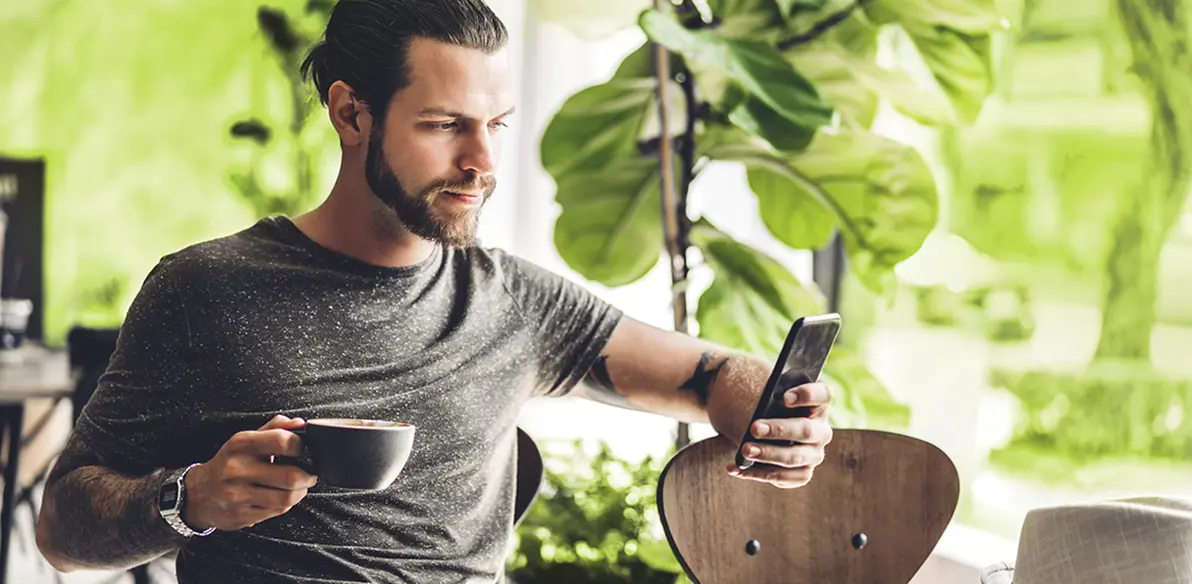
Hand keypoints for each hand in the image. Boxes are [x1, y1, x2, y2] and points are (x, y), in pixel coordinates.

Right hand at [182, 415, 317, 530]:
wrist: (197, 494)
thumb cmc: (229, 463)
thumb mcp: (246, 441)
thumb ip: (274, 429)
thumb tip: (300, 423)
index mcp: (240, 445)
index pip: (282, 441)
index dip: (299, 445)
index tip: (301, 450)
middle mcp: (237, 469)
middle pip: (290, 476)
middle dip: (307, 476)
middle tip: (308, 474)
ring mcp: (237, 495)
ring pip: (286, 497)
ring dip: (300, 492)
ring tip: (298, 487)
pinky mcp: (240, 515)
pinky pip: (276, 511)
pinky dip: (286, 504)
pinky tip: (281, 497)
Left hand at [725, 382, 832, 488]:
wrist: (764, 432)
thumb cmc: (769, 409)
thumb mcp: (769, 399)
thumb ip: (768, 397)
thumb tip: (757, 407)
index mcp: (818, 405)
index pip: (823, 395)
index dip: (807, 395)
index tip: (784, 397)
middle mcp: (821, 431)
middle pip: (806, 430)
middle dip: (779, 430)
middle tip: (754, 428)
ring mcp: (814, 455)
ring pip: (794, 457)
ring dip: (768, 454)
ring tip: (745, 450)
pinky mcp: (802, 474)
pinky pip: (783, 477)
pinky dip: (756, 473)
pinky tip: (736, 467)